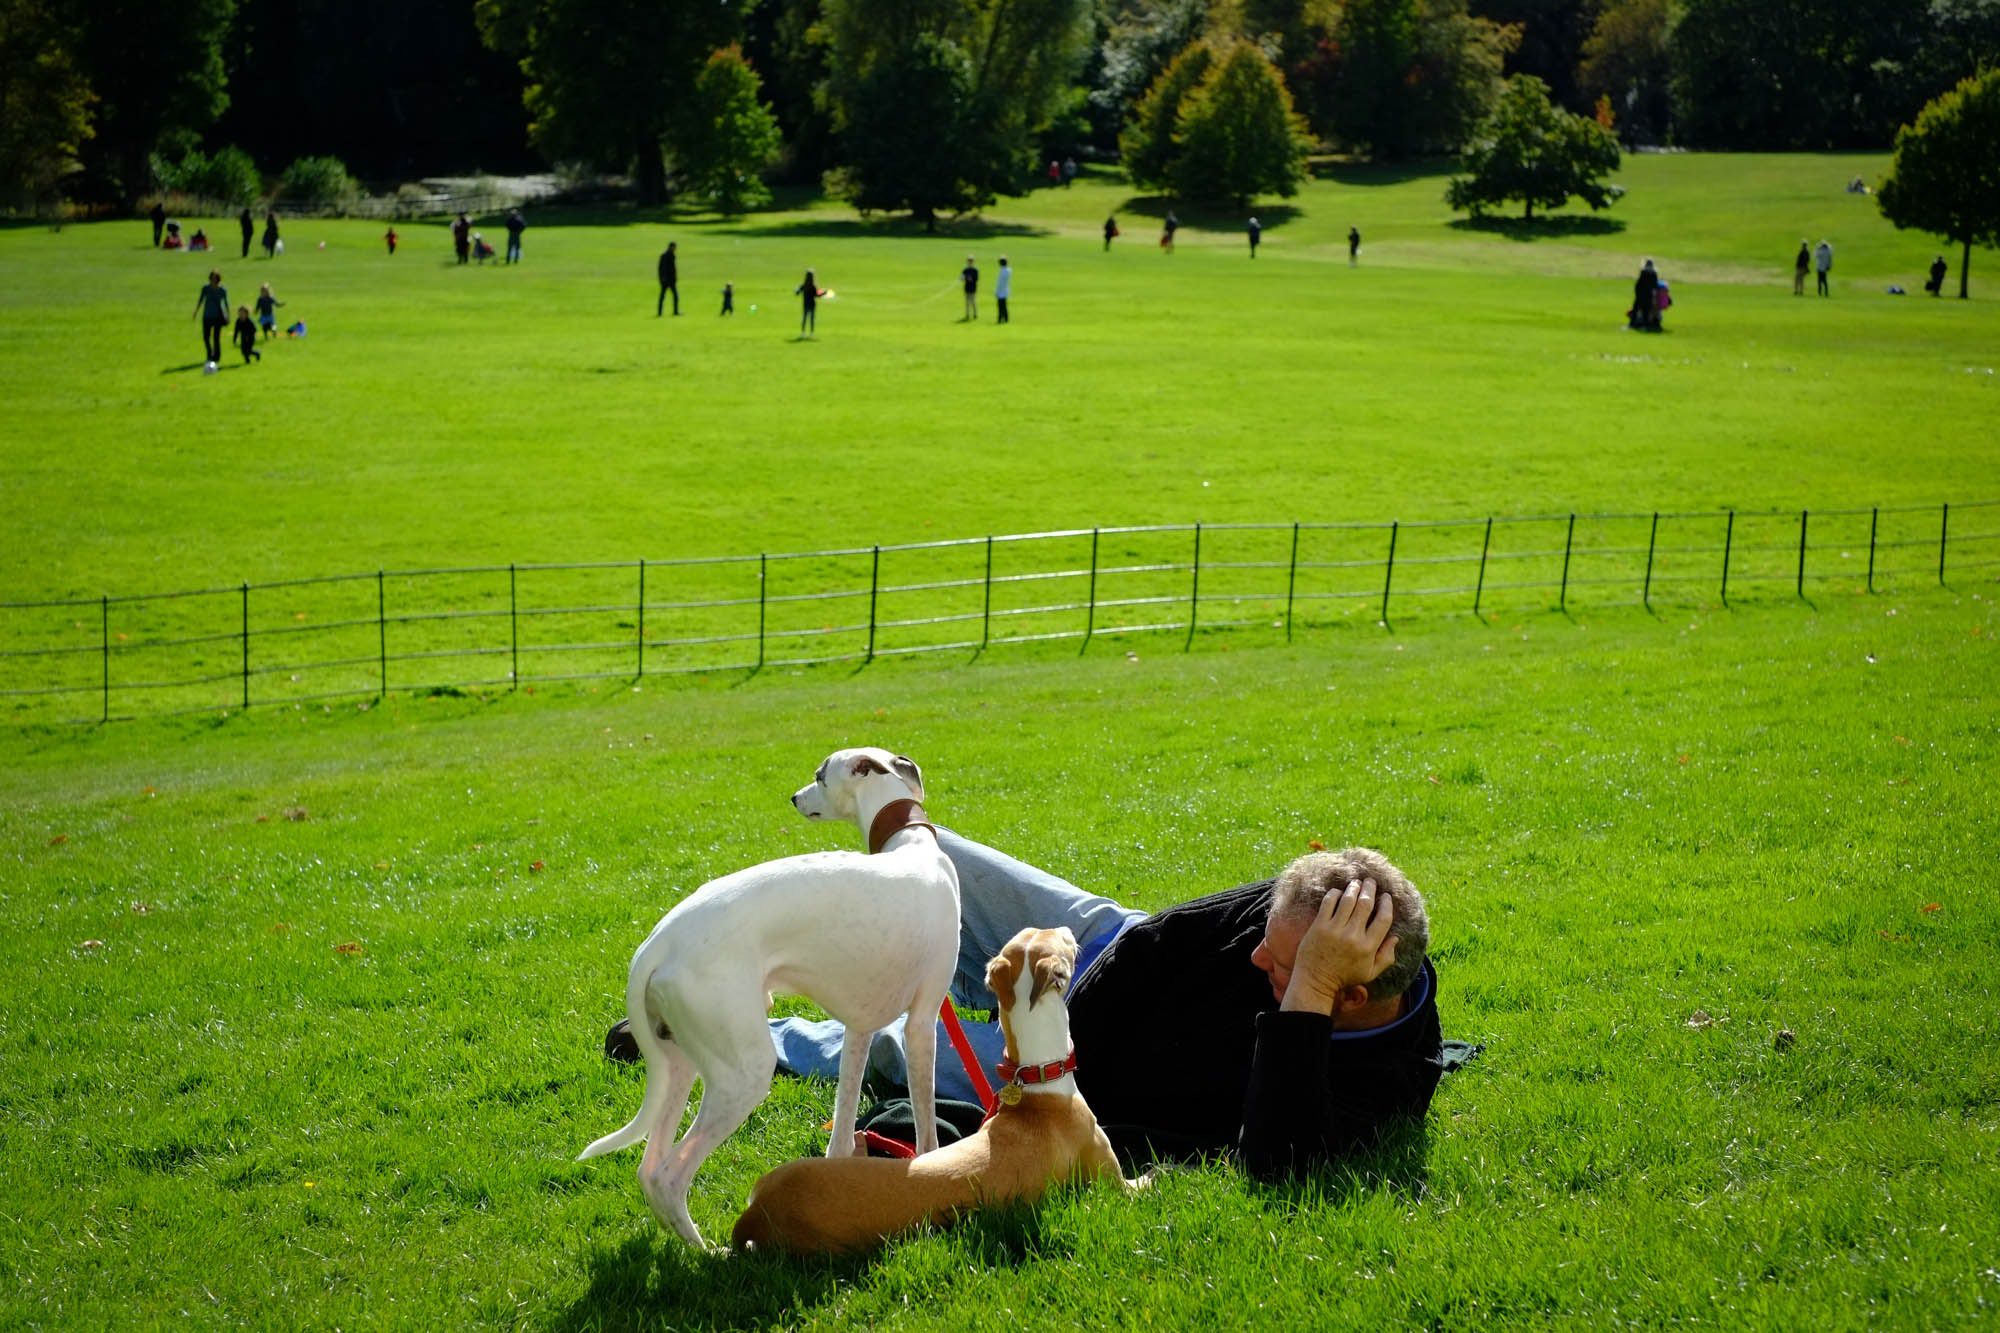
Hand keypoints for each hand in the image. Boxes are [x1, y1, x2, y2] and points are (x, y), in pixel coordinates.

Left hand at [1280, 878, 1397, 1014]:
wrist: (1316, 980)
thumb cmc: (1345, 976)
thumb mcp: (1371, 972)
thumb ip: (1386, 956)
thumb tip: (1396, 937)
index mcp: (1368, 947)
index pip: (1383, 919)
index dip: (1386, 904)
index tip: (1386, 896)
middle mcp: (1353, 936)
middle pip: (1366, 904)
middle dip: (1370, 889)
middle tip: (1371, 881)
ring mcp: (1335, 929)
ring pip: (1348, 900)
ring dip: (1354, 887)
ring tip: (1357, 882)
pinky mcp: (1319, 926)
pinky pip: (1328, 902)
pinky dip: (1335, 893)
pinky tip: (1339, 891)